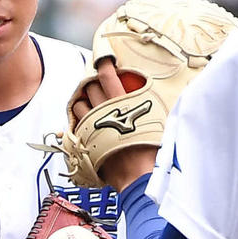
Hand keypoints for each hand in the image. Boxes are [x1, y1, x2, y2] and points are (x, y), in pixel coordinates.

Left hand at [70, 59, 159, 189]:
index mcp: (122, 103)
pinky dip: (78, 120)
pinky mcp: (85, 141)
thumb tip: (162, 97)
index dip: (103, 65)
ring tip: (90, 104)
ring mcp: (92, 126)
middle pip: (90, 87)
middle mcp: (104, 111)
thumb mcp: (160, 123)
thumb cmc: (153, 152)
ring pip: (79, 105)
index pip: (107, 76)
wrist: (139, 177)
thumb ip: (155, 107)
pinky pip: (75, 125)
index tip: (103, 61)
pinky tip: (85, 123)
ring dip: (83, 101)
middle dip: (93, 84)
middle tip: (98, 85)